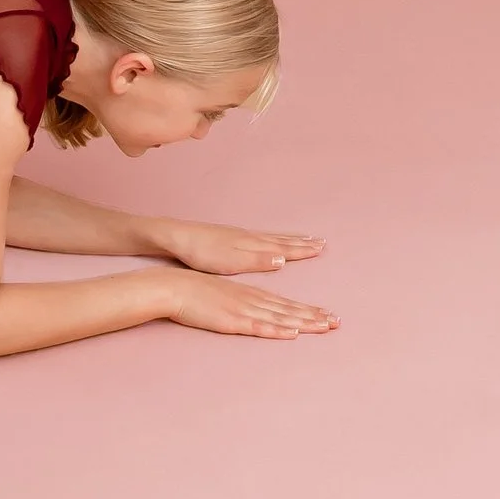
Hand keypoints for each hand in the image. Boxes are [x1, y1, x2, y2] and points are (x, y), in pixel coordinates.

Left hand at [152, 217, 325, 275]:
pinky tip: (270, 241)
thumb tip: (284, 258)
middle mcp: (250, 238)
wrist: (178, 237)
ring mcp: (240, 237)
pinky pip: (260, 237)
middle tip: (321, 242)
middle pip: (282, 241)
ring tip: (303, 239)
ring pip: (272, 238)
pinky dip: (273, 239)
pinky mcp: (230, 238)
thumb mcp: (231, 261)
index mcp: (253, 245)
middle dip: (302, 243)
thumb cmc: (203, 252)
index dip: (303, 250)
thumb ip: (258, 259)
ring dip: (290, 240)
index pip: (285, 247)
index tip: (321, 248)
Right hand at [163, 269, 338, 339]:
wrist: (176, 287)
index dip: (308, 310)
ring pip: (280, 318)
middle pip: (289, 310)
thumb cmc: (195, 291)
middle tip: (337, 322)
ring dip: (304, 323)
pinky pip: (259, 327)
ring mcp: (244, 310)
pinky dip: (277, 330)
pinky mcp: (233, 321)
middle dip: (314, 316)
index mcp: (251, 294)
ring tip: (325, 326)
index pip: (286, 304)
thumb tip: (253, 311)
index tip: (327, 315)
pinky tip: (291, 333)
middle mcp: (253, 300)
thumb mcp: (224, 294)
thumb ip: (240, 302)